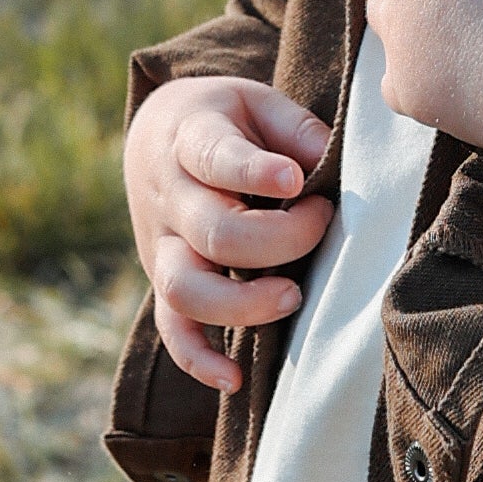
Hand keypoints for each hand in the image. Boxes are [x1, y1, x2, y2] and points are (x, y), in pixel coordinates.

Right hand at [124, 73, 333, 392]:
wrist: (157, 134)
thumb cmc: (226, 120)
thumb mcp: (256, 102)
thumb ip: (294, 128)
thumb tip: (325, 165)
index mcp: (190, 138)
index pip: (214, 157)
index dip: (254, 171)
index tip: (296, 180)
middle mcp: (170, 197)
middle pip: (214, 234)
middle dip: (279, 240)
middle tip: (322, 218)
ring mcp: (162, 245)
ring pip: (185, 289)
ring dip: (243, 304)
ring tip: (293, 295)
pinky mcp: (163, 280)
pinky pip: (171, 329)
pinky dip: (197, 360)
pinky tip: (235, 379)